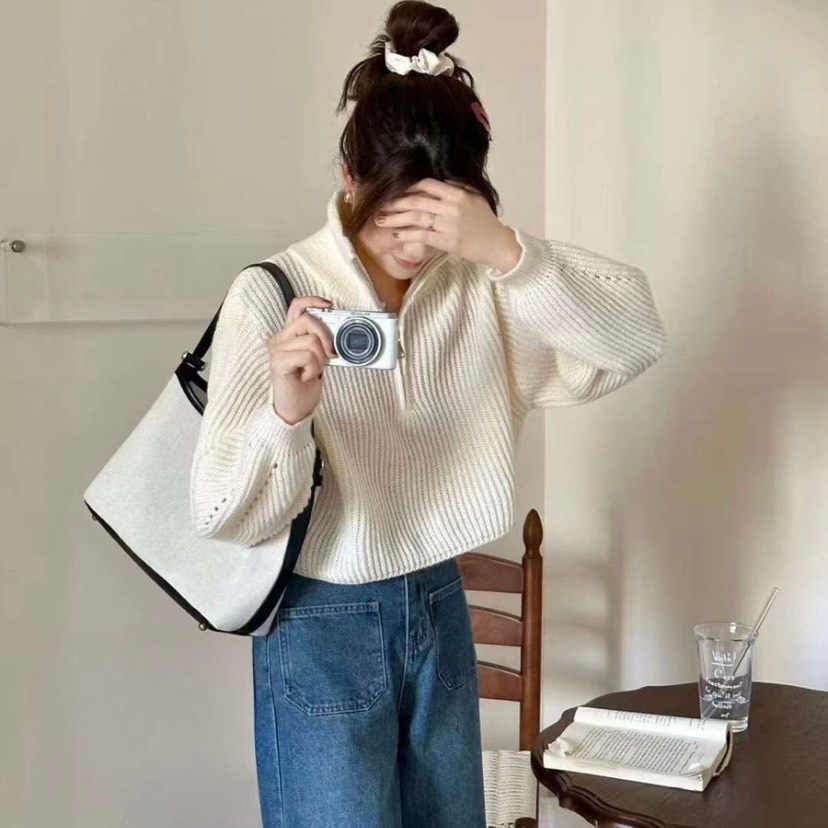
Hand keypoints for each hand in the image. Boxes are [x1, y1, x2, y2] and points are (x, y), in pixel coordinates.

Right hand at [268, 296, 335, 425]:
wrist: (295, 410)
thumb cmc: (306, 386)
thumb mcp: (319, 360)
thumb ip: (323, 344)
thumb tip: (340, 333)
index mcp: (290, 335)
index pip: (297, 306)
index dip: (313, 300)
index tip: (330, 305)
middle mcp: (281, 338)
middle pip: (308, 320)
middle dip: (326, 337)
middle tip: (330, 355)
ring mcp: (277, 349)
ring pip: (311, 340)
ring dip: (320, 360)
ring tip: (312, 372)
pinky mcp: (278, 361)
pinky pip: (307, 355)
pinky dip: (313, 368)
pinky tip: (306, 377)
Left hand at [375, 178, 521, 272]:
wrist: (497, 244)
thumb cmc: (485, 221)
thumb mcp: (474, 198)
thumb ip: (458, 187)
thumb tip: (438, 181)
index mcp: (457, 193)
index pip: (427, 185)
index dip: (408, 188)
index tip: (396, 192)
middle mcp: (451, 207)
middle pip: (417, 201)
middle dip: (395, 203)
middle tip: (380, 206)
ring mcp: (449, 225)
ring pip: (416, 219)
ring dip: (396, 219)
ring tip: (381, 220)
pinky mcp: (447, 241)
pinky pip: (422, 236)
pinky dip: (407, 235)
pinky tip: (396, 234)